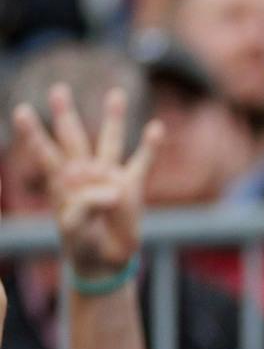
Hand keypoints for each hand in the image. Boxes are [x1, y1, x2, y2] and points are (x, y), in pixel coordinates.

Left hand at [11, 85, 162, 278]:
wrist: (103, 259)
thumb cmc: (81, 241)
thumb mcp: (73, 225)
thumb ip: (87, 204)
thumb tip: (115, 189)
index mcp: (61, 181)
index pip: (45, 152)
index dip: (33, 133)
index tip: (22, 111)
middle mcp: (84, 172)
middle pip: (74, 137)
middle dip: (66, 114)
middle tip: (59, 89)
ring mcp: (109, 176)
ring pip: (110, 141)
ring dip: (113, 118)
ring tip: (116, 94)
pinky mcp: (132, 187)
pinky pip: (142, 162)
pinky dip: (150, 146)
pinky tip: (156, 128)